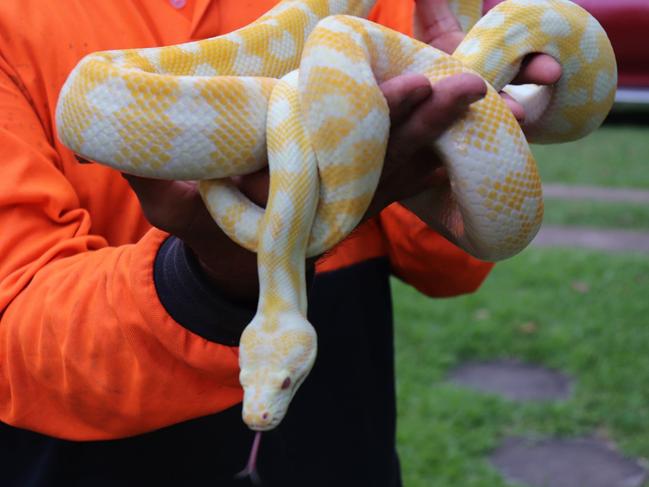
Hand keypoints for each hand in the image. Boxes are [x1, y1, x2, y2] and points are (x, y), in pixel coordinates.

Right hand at [126, 0, 562, 306]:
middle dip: (424, 123)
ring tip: (472, 87)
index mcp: (293, 202)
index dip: (375, 126)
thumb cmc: (203, 219)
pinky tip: (466, 121)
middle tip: (462, 86)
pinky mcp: (361, 190)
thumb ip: (158, 184)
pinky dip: (435, 151)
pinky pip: (407, 174)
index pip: (340, 162)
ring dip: (439, 130)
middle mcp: (332, 202)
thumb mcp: (172, 207)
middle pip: (386, 161)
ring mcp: (352, 199)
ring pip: (403, 164)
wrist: (237, 249)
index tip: (408, 90)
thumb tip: (128, 157)